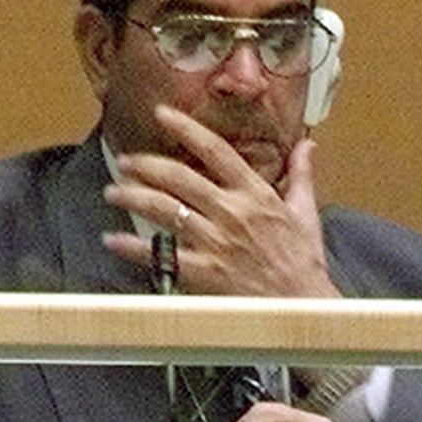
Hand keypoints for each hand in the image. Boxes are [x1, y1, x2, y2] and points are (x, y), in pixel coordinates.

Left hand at [102, 105, 337, 297]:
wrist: (301, 307)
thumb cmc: (302, 261)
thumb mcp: (305, 212)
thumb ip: (301, 175)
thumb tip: (308, 144)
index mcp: (255, 194)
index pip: (216, 150)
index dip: (187, 128)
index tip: (162, 114)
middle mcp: (232, 212)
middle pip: (180, 177)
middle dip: (146, 165)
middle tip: (125, 161)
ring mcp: (216, 242)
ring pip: (166, 210)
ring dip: (134, 197)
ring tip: (113, 192)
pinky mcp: (204, 271)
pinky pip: (161, 255)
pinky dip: (133, 247)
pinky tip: (112, 240)